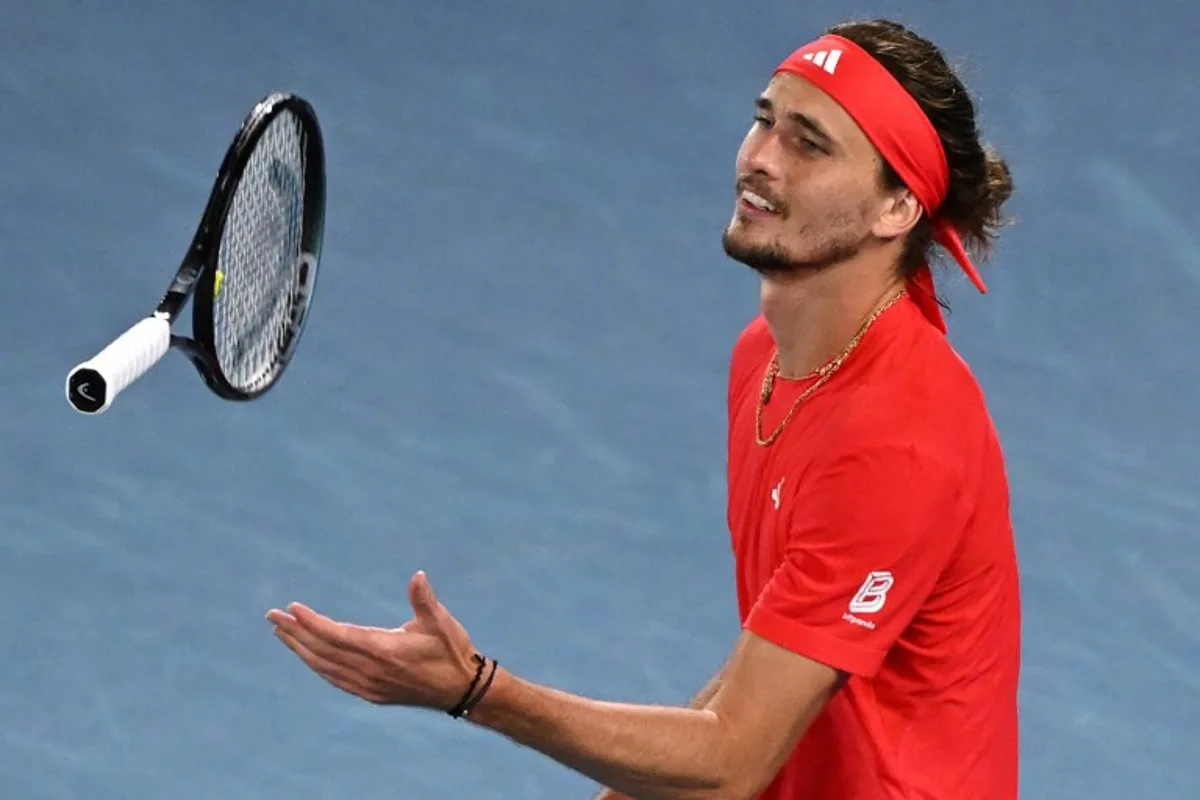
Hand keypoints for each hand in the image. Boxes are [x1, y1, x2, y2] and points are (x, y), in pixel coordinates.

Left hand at [266, 570, 480, 710]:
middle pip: (323, 651)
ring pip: (325, 667)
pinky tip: (307, 656)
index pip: (338, 635)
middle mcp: (371, 671)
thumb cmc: (452, 650)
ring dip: (300, 649)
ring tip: (280, 633)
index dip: (312, 623)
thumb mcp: (441, 622)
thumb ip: (424, 599)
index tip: (291, 609)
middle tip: (272, 616)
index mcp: (385, 650)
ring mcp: (369, 686)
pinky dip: (316, 665)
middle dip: (295, 633)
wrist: (462, 690)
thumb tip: (417, 576)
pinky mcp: (371, 694)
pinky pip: (335, 679)